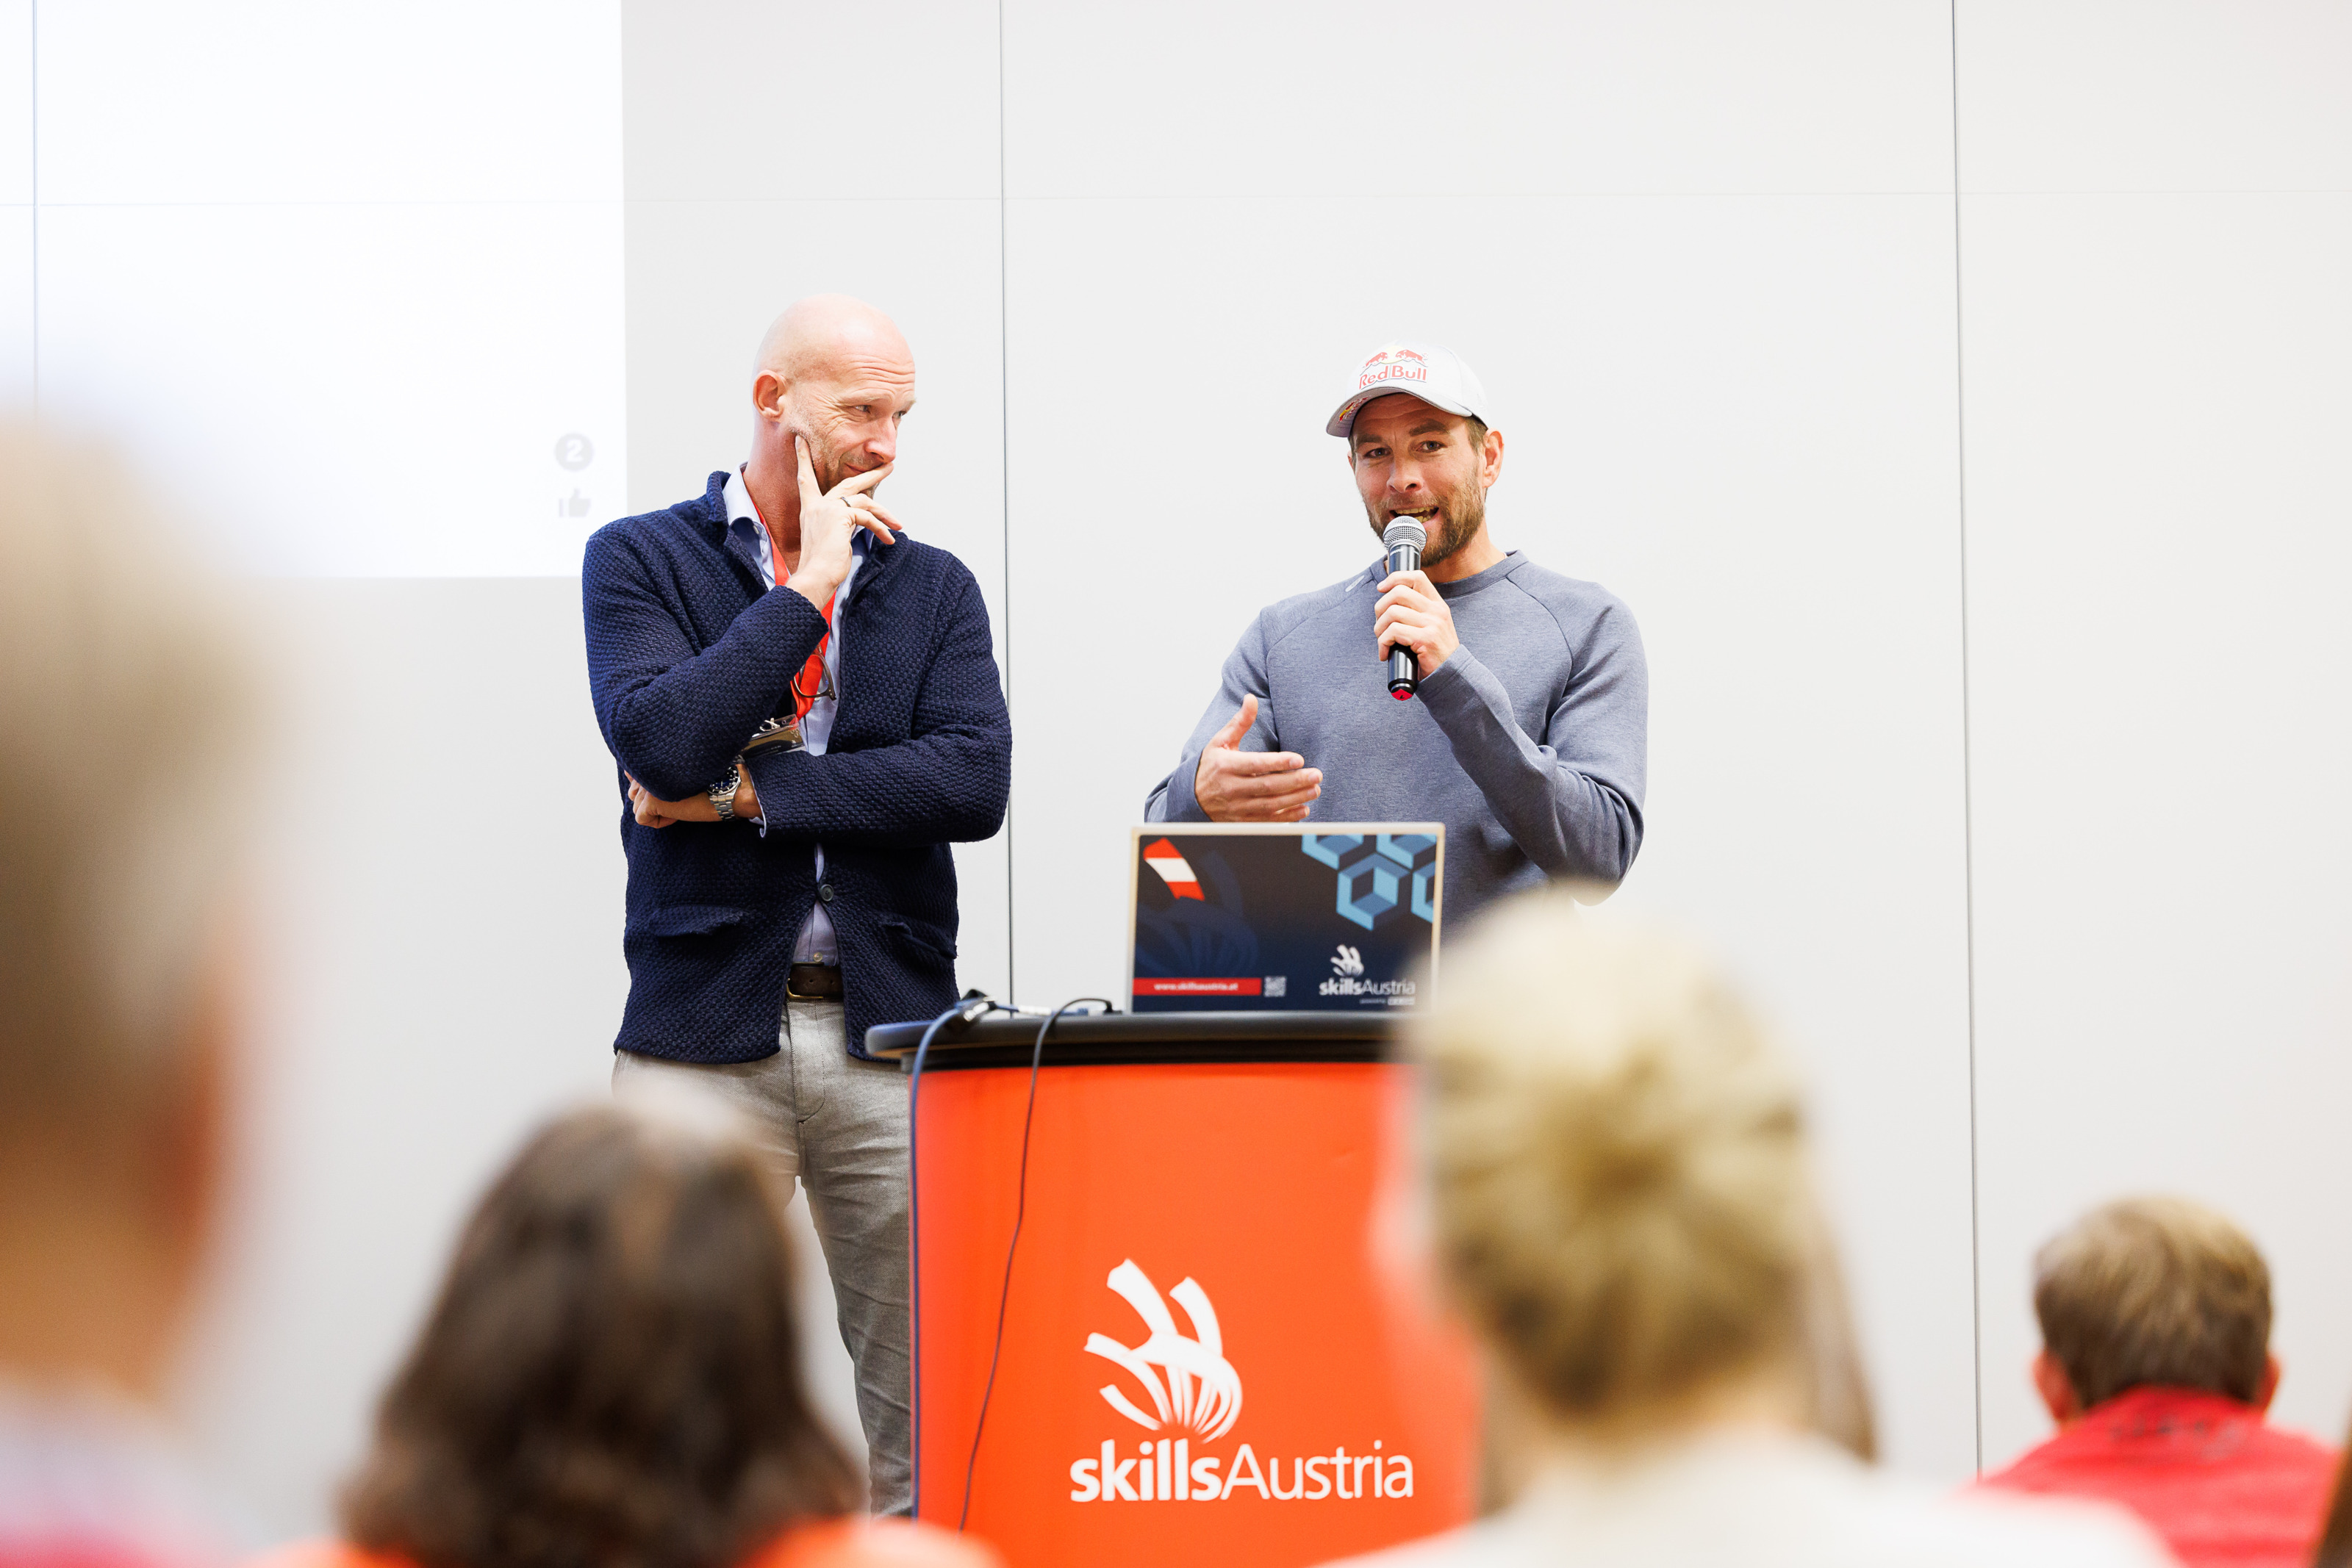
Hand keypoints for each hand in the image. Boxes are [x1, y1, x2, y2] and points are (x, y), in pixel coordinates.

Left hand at [626, 770, 759, 827]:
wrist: (728, 790)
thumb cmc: (709, 781)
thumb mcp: (678, 774)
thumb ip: (652, 772)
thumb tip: (629, 782)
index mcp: (653, 756)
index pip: (633, 775)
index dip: (652, 789)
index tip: (674, 788)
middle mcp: (646, 766)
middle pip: (635, 794)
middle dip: (654, 800)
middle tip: (680, 796)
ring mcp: (647, 784)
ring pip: (639, 808)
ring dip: (659, 811)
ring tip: (681, 803)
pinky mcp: (651, 800)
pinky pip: (644, 820)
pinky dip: (660, 821)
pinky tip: (678, 814)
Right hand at [787, 434, 898, 609]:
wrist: (814, 577)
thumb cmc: (820, 565)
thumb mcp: (828, 540)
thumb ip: (839, 526)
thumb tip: (858, 520)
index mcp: (810, 509)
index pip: (806, 479)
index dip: (803, 459)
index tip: (800, 440)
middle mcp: (817, 505)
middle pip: (848, 482)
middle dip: (871, 474)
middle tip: (889, 467)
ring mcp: (828, 508)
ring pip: (864, 500)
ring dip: (884, 512)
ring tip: (898, 523)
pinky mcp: (841, 516)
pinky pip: (867, 516)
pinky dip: (880, 529)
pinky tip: (888, 540)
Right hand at [1192, 694, 1320, 821]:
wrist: (1192, 798)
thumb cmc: (1211, 766)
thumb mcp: (1220, 741)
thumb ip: (1239, 722)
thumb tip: (1251, 699)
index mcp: (1226, 766)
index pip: (1256, 765)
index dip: (1278, 763)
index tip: (1298, 759)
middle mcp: (1231, 788)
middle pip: (1268, 786)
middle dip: (1295, 781)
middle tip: (1316, 775)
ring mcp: (1237, 807)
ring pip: (1271, 804)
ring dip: (1296, 798)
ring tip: (1314, 789)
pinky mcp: (1242, 821)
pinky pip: (1268, 821)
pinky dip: (1287, 817)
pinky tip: (1304, 809)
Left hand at [1373, 569, 1459, 677]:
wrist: (1449, 676)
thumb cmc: (1433, 654)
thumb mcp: (1431, 627)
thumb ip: (1415, 612)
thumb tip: (1386, 603)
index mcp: (1437, 605)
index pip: (1416, 577)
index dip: (1395, 578)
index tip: (1381, 589)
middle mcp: (1437, 611)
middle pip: (1399, 593)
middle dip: (1380, 608)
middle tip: (1379, 625)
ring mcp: (1433, 624)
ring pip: (1392, 612)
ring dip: (1379, 629)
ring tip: (1383, 642)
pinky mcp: (1425, 640)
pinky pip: (1393, 632)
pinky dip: (1382, 643)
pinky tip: (1385, 653)